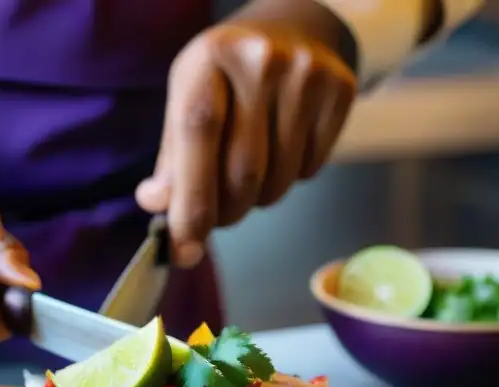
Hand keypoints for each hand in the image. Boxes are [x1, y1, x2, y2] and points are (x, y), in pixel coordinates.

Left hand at [136, 19, 357, 266]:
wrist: (294, 28)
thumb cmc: (227, 75)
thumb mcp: (188, 97)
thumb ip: (172, 157)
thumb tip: (158, 206)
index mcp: (210, 58)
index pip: (197, 133)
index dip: (190, 198)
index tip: (184, 246)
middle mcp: (261, 61)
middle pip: (242, 172)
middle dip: (224, 212)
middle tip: (216, 216)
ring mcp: (307, 75)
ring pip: (277, 181)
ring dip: (257, 199)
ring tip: (250, 173)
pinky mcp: (340, 91)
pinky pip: (309, 170)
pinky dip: (289, 178)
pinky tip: (282, 149)